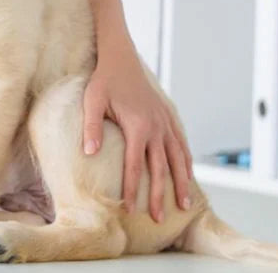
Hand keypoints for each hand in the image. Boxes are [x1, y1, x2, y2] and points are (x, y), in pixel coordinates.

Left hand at [82, 40, 192, 221]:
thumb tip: (89, 153)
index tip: (130, 209)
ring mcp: (165, 122)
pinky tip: (188, 175)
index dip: (133, 189)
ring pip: (178, 158)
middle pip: (160, 168)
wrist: (122, 58)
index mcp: (137, 126)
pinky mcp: (168, 117)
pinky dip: (186, 161)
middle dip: (160, 195)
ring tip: (185, 205)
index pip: (135, 166)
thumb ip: (92, 127)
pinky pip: (182, 143)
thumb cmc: (104, 81)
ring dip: (181, 182)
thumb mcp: (93, 101)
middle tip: (160, 219)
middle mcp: (156, 127)